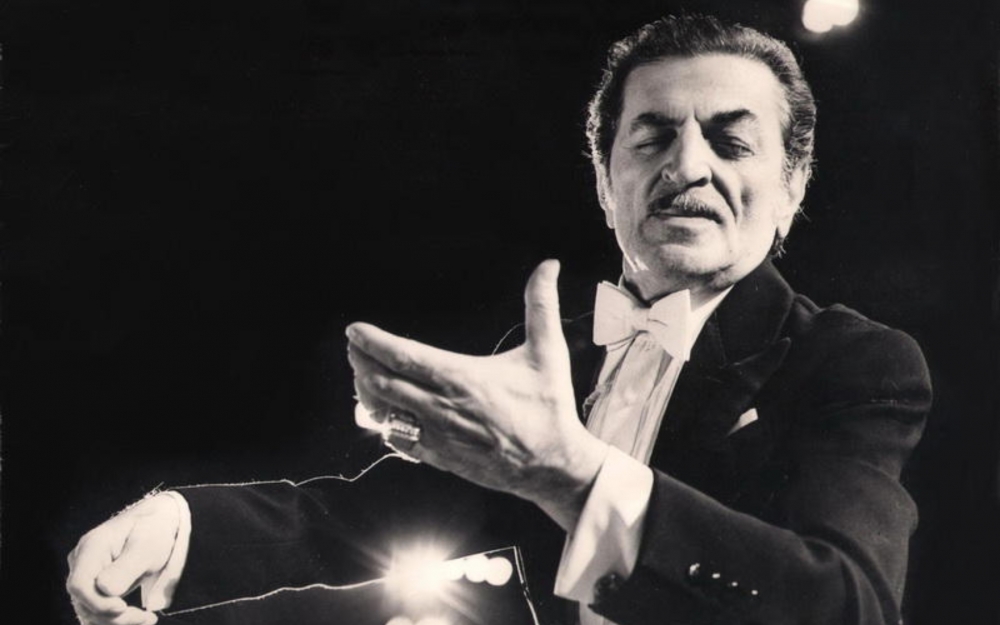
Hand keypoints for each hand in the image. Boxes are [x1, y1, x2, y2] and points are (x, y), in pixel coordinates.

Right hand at [66, 494, 179, 624]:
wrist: (157, 524)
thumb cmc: (153, 530)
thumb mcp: (147, 546)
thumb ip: (126, 567)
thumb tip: (105, 589)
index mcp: (92, 546)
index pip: (79, 584)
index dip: (97, 602)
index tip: (123, 608)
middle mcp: (81, 561)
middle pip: (83, 601)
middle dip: (113, 616)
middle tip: (146, 618)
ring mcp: (85, 575)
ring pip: (89, 610)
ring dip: (116, 621)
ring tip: (147, 619)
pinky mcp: (93, 588)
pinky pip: (97, 610)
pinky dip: (116, 619)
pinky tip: (141, 618)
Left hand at [347, 260, 607, 529]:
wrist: (553, 464)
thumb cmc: (548, 408)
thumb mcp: (548, 351)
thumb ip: (542, 305)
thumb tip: (548, 266)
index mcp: (462, 377)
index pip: (403, 356)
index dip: (373, 342)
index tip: (355, 331)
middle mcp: (443, 407)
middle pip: (383, 382)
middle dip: (361, 362)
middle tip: (354, 347)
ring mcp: (438, 435)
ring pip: (384, 412)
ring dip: (368, 391)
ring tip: (364, 374)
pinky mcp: (439, 457)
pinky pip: (398, 440)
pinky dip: (385, 422)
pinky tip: (385, 411)